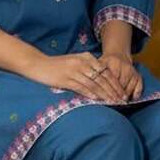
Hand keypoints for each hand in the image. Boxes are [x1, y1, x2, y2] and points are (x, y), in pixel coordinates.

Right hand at [26, 51, 141, 101]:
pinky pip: (82, 87)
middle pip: (103, 78)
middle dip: (113, 90)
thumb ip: (87, 67)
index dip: (115, 83)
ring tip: (113, 102)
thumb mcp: (74, 61)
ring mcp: (74, 70)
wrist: (38, 64)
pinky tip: (98, 100)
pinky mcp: (66, 79)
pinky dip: (91, 94)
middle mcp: (82, 62)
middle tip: (121, 100)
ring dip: (105, 95)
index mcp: (86, 57)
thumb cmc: (56, 65)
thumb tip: (102, 81)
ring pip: (94, 84)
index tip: (122, 93)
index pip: (106, 71)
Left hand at [97, 50, 143, 101]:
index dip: (108, 90)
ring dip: (124, 96)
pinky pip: (139, 86)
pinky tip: (131, 99)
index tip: (105, 98)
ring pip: (129, 86)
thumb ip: (96, 75)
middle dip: (116, 95)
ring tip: (119, 103)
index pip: (112, 78)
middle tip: (112, 103)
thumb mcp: (99, 64)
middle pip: (121, 84)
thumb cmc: (106, 62)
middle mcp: (125, 66)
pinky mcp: (138, 75)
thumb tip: (92, 89)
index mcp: (113, 62)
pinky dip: (136, 93)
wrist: (118, 54)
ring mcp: (132, 71)